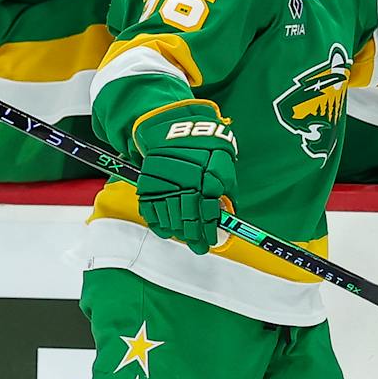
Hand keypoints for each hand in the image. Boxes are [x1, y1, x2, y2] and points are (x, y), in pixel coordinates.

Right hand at [130, 99, 237, 254]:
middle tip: (198, 247)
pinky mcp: (148, 185)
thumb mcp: (223, 166)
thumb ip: (226, 191)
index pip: (207, 213)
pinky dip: (158, 223)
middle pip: (188, 219)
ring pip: (170, 218)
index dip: (208, 231)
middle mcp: (184, 184)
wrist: (175, 130)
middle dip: (194, 237)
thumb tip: (229, 215)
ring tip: (184, 238)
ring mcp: (164, 185)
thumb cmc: (204, 149)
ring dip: (178, 232)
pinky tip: (166, 230)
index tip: (210, 241)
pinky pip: (151, 211)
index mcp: (206, 180)